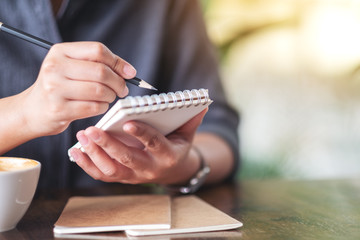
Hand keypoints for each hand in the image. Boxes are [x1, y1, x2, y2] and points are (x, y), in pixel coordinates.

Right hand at [19, 42, 135, 136]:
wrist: (33, 110)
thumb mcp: (73, 67)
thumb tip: (129, 71)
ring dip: (111, 96)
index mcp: (60, 51)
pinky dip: (103, 107)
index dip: (118, 62)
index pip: (98, 50)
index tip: (129, 73)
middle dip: (118, 82)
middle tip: (122, 89)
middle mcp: (55, 67)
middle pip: (101, 72)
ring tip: (109, 97)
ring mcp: (55, 89)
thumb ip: (99, 64)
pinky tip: (99, 106)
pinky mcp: (59, 109)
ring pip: (99, 91)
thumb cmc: (60, 87)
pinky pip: (94, 107)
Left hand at [70, 109, 207, 184]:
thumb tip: (202, 103)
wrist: (171, 170)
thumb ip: (191, 119)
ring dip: (94, 154)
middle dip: (109, 145)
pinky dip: (87, 164)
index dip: (142, 134)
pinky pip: (102, 175)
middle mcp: (149, 168)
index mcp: (167, 155)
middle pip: (127, 159)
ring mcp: (134, 175)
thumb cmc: (176, 145)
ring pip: (112, 170)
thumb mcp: (187, 134)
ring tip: (82, 137)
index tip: (128, 122)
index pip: (154, 143)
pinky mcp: (122, 178)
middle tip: (93, 130)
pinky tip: (76, 151)